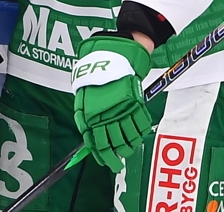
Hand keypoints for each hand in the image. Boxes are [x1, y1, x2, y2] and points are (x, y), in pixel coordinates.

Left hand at [71, 33, 152, 170]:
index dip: (103, 157)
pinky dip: (141, 132)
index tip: (106, 163)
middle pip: (115, 143)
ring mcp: (124, 110)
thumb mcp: (82, 100)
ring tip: (127, 150)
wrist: (112, 58)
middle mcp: (109, 115)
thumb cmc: (94, 80)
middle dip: (116, 158)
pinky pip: (141, 123)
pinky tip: (137, 136)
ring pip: (130, 136)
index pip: (99, 144)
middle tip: (117, 164)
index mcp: (93, 115)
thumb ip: (83, 120)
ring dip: (129, 147)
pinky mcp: (137, 103)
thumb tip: (87, 141)